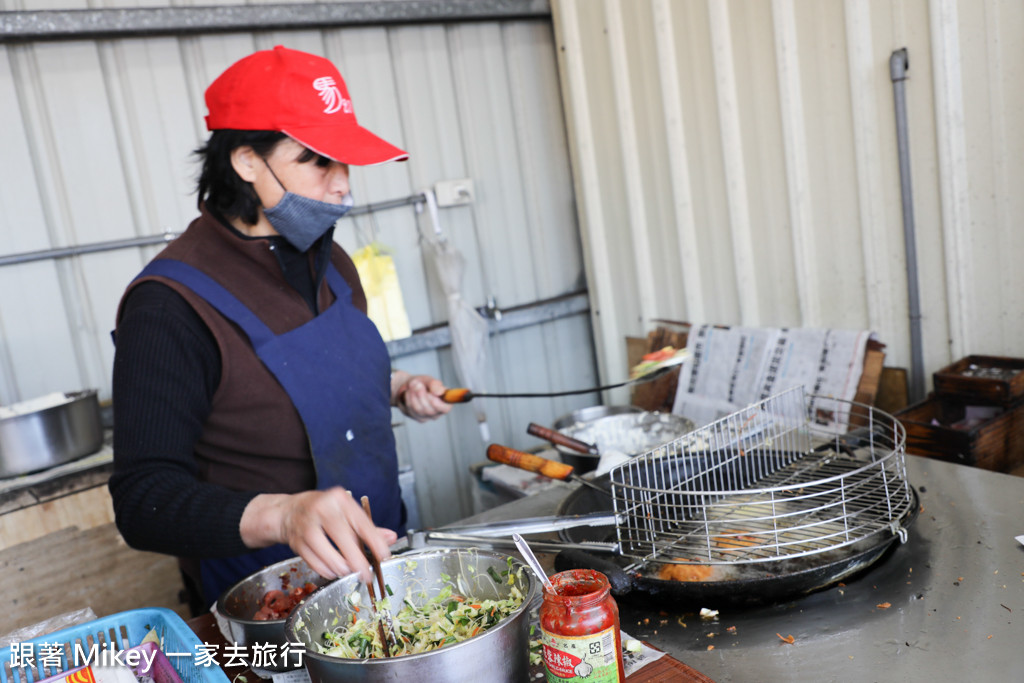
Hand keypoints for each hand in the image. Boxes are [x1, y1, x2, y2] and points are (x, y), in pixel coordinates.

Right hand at [239, 488, 396, 584]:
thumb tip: (391, 538)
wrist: (289, 511)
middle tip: (367, 574)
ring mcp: (306, 524)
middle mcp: (322, 508)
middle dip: (357, 560)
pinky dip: (325, 570)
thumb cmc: (324, 511)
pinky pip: (313, 561)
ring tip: (349, 573)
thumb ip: (368, 527)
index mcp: (339, 499)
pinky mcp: (295, 541)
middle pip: (342, 536)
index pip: (361, 521)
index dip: (374, 541)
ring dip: (340, 567)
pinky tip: (334, 572)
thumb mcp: (347, 512)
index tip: (384, 556)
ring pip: (325, 551)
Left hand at [392, 371, 452, 421]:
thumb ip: (434, 384)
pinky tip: (408, 392)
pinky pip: (411, 409)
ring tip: (412, 385)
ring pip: (419, 409)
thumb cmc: (423, 383)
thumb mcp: (429, 380)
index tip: (431, 394)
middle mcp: (438, 412)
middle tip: (417, 384)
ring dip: (414, 395)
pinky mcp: (417, 418)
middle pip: (429, 410)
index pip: (446, 408)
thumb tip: (439, 392)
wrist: (410, 387)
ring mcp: (428, 417)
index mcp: (446, 402)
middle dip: (421, 395)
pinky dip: (409, 398)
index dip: (438, 404)